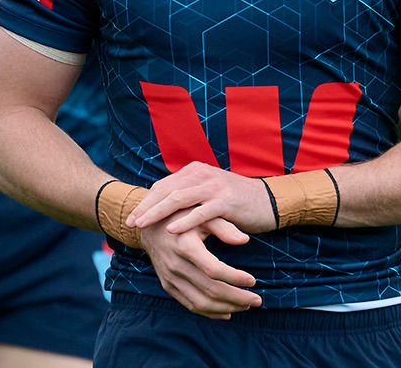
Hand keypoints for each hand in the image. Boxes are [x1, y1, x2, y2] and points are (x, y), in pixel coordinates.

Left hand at [128, 161, 276, 234]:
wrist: (270, 201)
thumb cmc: (237, 203)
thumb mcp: (209, 194)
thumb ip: (189, 195)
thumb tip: (163, 208)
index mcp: (195, 171)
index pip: (163, 185)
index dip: (146, 201)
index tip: (131, 217)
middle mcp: (202, 174)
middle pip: (166, 190)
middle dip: (145, 207)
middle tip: (130, 223)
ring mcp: (214, 187)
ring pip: (178, 198)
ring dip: (157, 212)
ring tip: (142, 226)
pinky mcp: (226, 202)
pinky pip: (200, 212)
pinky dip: (184, 221)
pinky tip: (170, 230)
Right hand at [139, 214, 260, 319]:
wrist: (149, 225)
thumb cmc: (181, 216)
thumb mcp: (201, 212)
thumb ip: (223, 227)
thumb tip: (244, 239)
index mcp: (186, 246)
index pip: (214, 270)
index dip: (235, 278)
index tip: (253, 281)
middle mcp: (176, 265)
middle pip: (210, 290)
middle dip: (237, 298)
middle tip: (257, 300)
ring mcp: (170, 278)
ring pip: (200, 302)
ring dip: (226, 307)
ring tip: (246, 306)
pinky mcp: (168, 286)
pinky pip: (189, 304)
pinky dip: (209, 312)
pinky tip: (227, 312)